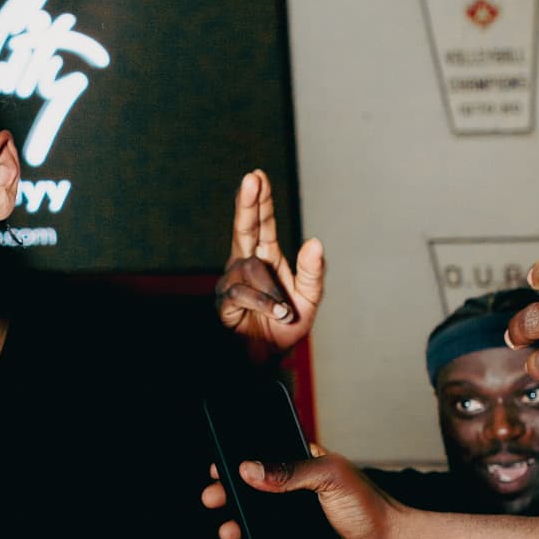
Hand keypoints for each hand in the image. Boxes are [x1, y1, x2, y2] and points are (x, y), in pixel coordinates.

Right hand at [200, 452, 400, 538]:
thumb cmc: (371, 510)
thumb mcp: (331, 478)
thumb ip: (290, 471)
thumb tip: (249, 469)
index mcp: (306, 468)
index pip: (266, 458)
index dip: (240, 461)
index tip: (219, 467)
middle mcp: (297, 496)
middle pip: (253, 492)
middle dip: (227, 494)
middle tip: (211, 498)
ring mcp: (295, 525)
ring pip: (256, 522)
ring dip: (235, 524)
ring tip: (226, 529)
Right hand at [214, 168, 324, 356]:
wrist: (268, 361)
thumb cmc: (286, 327)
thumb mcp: (310, 299)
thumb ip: (313, 271)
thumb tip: (314, 241)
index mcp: (266, 257)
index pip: (262, 224)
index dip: (260, 201)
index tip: (257, 176)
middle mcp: (245, 264)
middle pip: (244, 228)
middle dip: (248, 204)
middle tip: (251, 178)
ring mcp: (232, 282)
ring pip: (250, 268)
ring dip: (272, 290)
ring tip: (284, 310)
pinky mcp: (223, 303)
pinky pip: (242, 293)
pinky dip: (264, 304)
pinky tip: (276, 313)